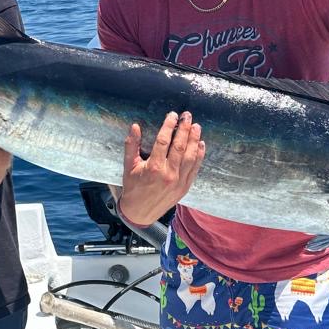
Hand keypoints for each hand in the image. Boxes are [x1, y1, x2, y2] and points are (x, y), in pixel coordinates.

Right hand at [119, 111, 204, 225]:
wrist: (140, 212)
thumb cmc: (133, 187)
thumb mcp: (128, 166)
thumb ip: (131, 145)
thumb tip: (135, 126)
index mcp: (153, 167)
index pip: (164, 141)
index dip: (169, 126)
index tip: (172, 115)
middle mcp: (168, 174)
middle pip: (180, 146)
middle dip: (184, 129)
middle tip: (187, 116)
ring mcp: (179, 181)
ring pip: (190, 156)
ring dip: (194, 140)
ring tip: (196, 126)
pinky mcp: (185, 187)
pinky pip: (195, 168)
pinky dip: (199, 155)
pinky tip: (200, 144)